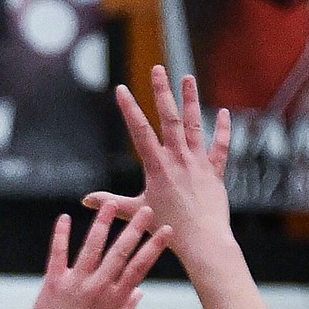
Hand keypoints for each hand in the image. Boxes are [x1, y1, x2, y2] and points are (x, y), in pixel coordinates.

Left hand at [23, 203, 170, 308]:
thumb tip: (140, 293)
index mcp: (114, 300)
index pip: (139, 268)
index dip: (154, 247)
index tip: (166, 230)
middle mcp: (97, 289)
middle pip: (120, 253)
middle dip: (134, 229)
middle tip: (146, 208)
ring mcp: (75, 284)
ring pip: (91, 247)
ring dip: (102, 223)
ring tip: (110, 203)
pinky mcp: (53, 284)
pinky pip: (57, 254)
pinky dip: (60, 235)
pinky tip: (64, 217)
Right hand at [83, 68, 230, 260]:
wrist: (202, 240)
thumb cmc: (167, 228)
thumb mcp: (136, 213)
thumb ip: (112, 202)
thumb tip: (86, 200)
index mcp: (157, 167)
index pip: (140, 132)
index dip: (129, 109)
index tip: (121, 89)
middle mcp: (178, 159)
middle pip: (169, 118)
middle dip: (161, 91)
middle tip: (157, 68)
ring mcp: (198, 162)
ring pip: (194, 124)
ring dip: (191, 99)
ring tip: (187, 76)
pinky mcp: (214, 171)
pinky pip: (220, 146)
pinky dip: (222, 129)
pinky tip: (222, 112)